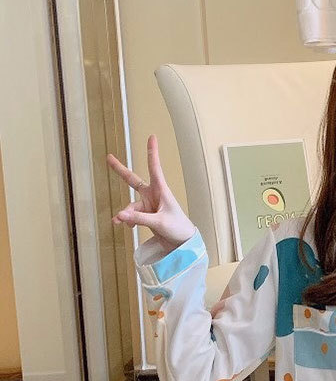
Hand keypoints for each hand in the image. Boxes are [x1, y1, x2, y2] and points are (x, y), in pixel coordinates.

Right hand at [107, 134, 195, 251]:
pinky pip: (131, 216)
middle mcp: (153, 195)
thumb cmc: (178, 229)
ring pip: (130, 206)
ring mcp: (148, 205)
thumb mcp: (159, 223)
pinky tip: (124, 226)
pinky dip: (127, 220)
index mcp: (161, 190)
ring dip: (126, 214)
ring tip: (119, 222)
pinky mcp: (145, 215)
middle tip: (108, 158)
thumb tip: (120, 215)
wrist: (182, 243)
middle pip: (133, 180)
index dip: (152, 152)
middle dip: (120, 170)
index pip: (154, 168)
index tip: (152, 137)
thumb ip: (139, 219)